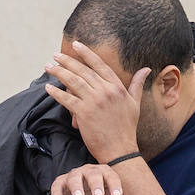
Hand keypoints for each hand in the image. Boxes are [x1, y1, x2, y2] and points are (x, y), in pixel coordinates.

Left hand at [43, 40, 149, 162]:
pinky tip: (48, 87)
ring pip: (73, 82)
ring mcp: (94, 101)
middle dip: (67, 61)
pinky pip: (67, 99)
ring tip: (48, 66)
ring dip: (59, 72)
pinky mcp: (84, 113)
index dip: (86, 53)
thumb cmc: (128, 128)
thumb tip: (146, 69)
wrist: (121, 150)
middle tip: (55, 55)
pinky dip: (56, 93)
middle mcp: (105, 91)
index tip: (76, 44)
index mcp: (117, 87)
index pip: (99, 65)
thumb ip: (137, 84)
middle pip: (83, 71)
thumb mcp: (135, 103)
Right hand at [50, 164, 131, 194]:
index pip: (111, 176)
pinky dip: (58, 194)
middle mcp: (89, 171)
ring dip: (76, 187)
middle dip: (96, 184)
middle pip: (93, 174)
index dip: (115, 185)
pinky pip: (58, 186)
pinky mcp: (60, 183)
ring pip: (74, 177)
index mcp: (104, 173)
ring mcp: (74, 176)